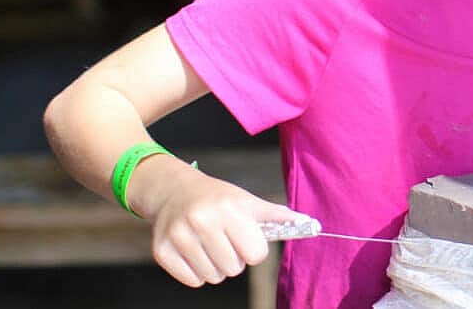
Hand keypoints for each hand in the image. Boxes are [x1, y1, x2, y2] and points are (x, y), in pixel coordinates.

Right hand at [136, 158, 303, 286]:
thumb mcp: (247, 200)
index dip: (253, 249)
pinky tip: (195, 250)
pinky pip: (193, 281)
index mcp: (228, 208)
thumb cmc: (217, 198)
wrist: (174, 191)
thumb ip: (276, 216)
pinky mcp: (162, 251)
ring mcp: (179, 236)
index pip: (255, 254)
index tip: (246, 238)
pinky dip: (197, 271)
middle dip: (234, 258)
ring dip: (216, 266)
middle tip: (225, 239)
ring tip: (210, 243)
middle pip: (234, 268)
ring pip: (214, 277)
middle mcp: (202, 221)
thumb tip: (310, 224)